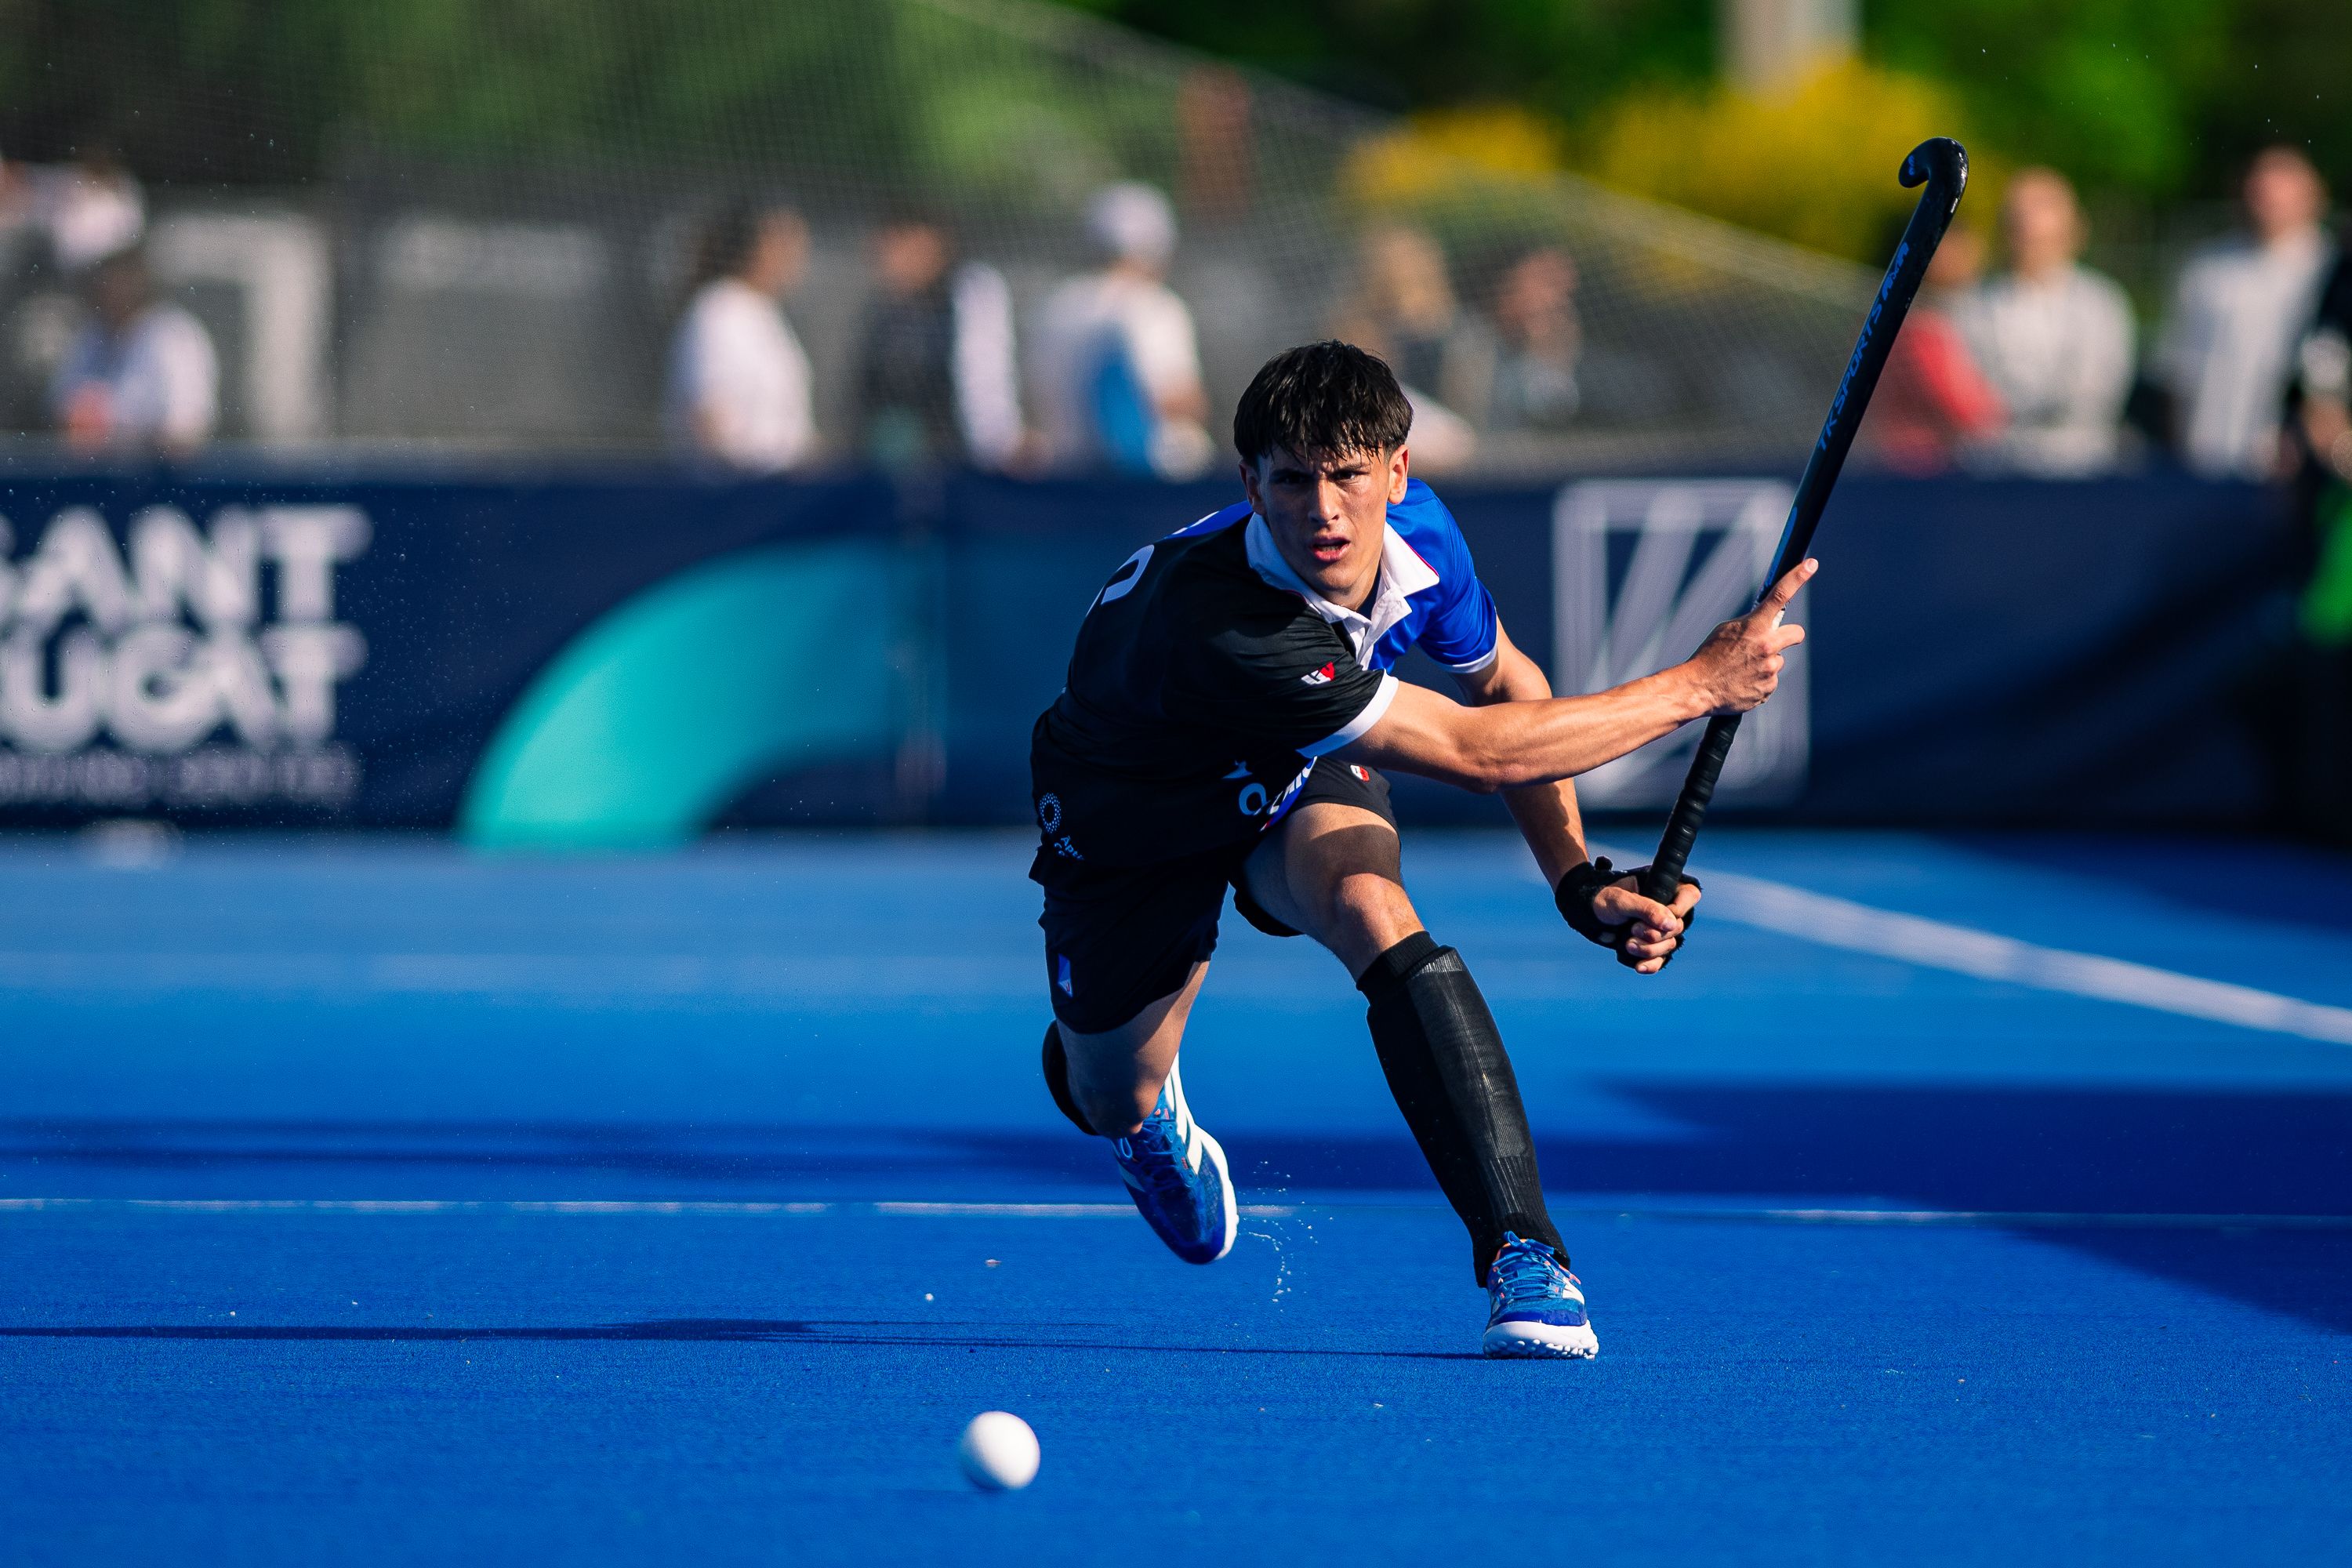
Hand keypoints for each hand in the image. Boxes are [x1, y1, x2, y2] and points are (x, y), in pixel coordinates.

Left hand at [1591, 875, 1700, 973]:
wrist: (1585, 913)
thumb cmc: (1602, 898)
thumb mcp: (1622, 900)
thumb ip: (1646, 908)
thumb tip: (1670, 923)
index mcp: (1663, 888)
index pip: (1689, 895)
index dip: (1680, 908)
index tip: (1664, 916)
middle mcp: (1665, 908)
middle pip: (1678, 926)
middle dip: (1655, 934)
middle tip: (1633, 929)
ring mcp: (1658, 928)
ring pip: (1668, 944)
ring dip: (1649, 949)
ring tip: (1627, 944)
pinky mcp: (1650, 945)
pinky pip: (1659, 959)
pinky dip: (1650, 964)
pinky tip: (1639, 967)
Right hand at [1688, 559, 1813, 714]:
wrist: (1697, 689)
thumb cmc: (1709, 656)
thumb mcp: (1726, 631)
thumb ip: (1750, 624)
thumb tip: (1767, 621)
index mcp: (1753, 627)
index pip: (1780, 595)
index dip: (1798, 577)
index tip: (1811, 564)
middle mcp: (1766, 646)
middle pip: (1796, 633)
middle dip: (1788, 635)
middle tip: (1771, 641)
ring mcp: (1769, 669)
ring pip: (1778, 659)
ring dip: (1766, 662)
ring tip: (1743, 668)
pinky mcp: (1768, 688)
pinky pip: (1771, 679)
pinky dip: (1759, 680)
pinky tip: (1743, 681)